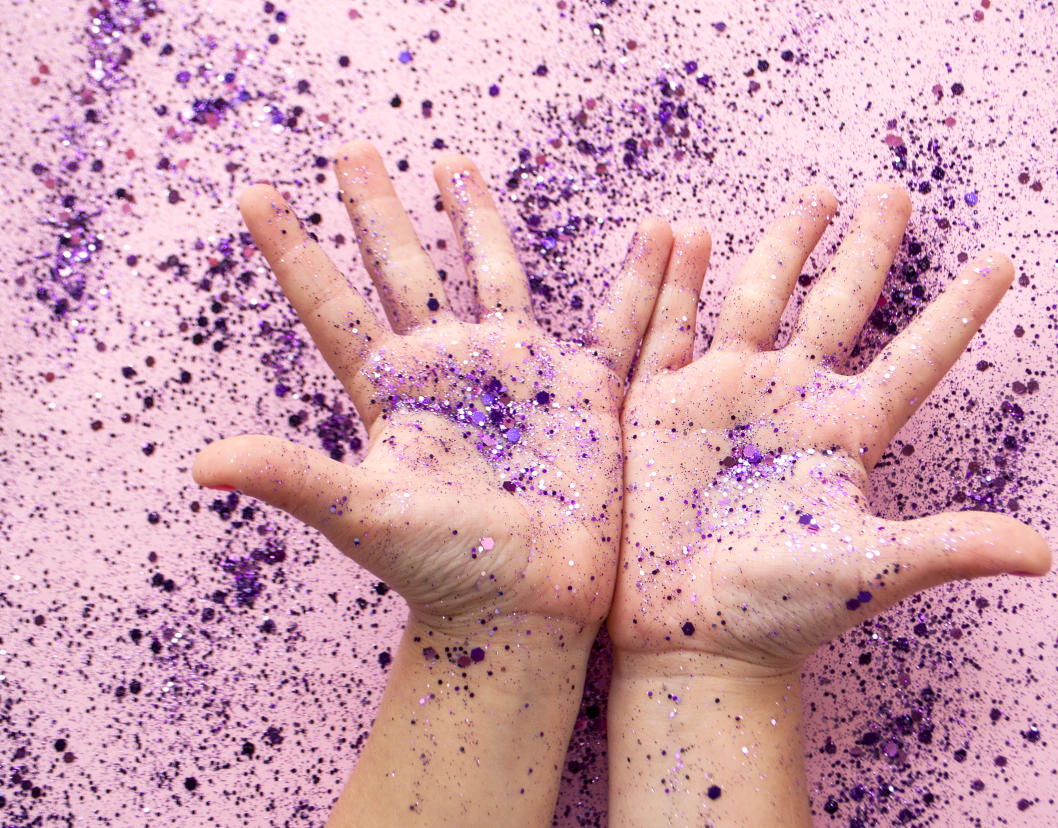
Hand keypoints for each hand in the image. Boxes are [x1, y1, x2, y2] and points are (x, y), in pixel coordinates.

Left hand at [193, 141, 670, 633]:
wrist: (525, 605)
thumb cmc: (443, 567)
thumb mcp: (365, 518)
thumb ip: (293, 477)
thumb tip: (200, 464)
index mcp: (394, 390)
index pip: (332, 304)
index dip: (293, 251)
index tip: (256, 193)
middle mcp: (450, 369)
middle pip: (405, 268)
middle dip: (378, 209)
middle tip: (350, 148)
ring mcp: (517, 374)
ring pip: (494, 273)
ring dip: (476, 215)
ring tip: (452, 159)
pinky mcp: (580, 392)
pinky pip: (614, 324)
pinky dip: (641, 281)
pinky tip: (661, 233)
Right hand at [606, 183, 1049, 826]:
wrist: (692, 638)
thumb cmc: (783, 609)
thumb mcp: (870, 570)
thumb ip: (949, 545)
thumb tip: (1050, 557)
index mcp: (846, 431)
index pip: (915, 358)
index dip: (957, 312)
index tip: (1002, 262)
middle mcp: (790, 401)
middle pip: (837, 305)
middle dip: (866, 248)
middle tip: (895, 191)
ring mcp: (725, 395)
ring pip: (757, 297)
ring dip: (784, 244)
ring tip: (816, 194)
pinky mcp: (663, 404)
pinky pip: (669, 327)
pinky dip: (673, 280)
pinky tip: (683, 230)